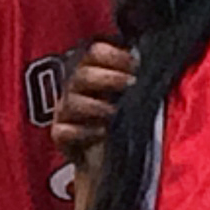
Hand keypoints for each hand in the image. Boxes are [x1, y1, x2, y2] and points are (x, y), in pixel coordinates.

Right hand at [50, 41, 133, 166]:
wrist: (106, 158)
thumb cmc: (122, 120)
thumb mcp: (131, 94)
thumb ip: (136, 77)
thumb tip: (149, 63)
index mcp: (93, 70)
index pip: (96, 51)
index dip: (114, 55)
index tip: (135, 64)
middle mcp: (76, 87)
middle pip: (83, 74)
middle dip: (109, 77)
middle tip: (130, 84)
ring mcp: (65, 110)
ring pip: (72, 102)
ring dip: (97, 106)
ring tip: (115, 113)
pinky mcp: (60, 133)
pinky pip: (64, 131)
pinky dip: (84, 132)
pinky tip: (101, 133)